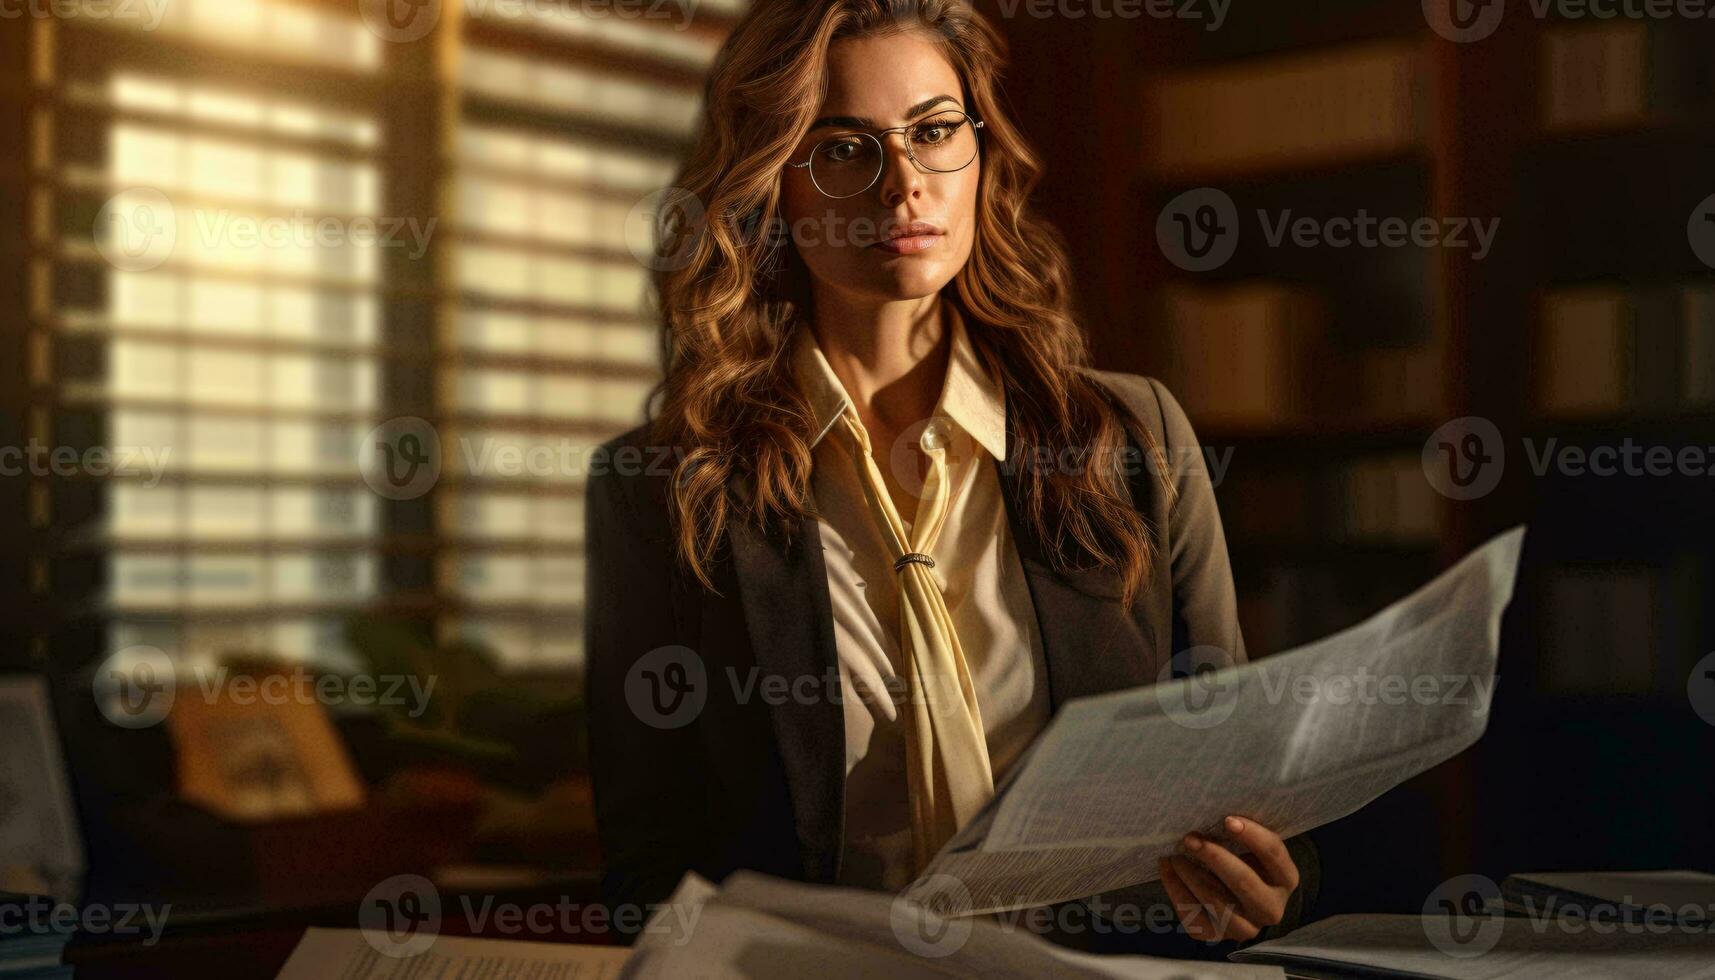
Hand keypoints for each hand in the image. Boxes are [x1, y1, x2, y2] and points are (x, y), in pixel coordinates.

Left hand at [1158, 815, 1298, 942]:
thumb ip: (1241, 831)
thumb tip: (1211, 806)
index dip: (1251, 836)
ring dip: (1191, 875)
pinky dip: (1177, 892)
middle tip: (1189, 838)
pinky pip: (1195, 919)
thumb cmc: (1244, 859)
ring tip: (1173, 854)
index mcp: (1286, 878)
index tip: (1226, 819)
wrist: (1239, 898)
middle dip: (1214, 857)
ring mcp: (1246, 927)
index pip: (1273, 854)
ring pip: (1217, 903)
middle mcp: (1271, 908)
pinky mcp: (1218, 937)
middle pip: (1244, 882)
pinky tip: (1168, 871)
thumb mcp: (1253, 847)